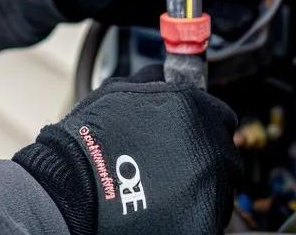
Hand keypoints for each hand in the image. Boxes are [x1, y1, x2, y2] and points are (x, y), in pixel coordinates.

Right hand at [12, 65, 239, 234]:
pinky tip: (167, 207)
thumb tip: (166, 75)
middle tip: (172, 167)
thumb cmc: (89, 140)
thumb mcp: (119, 90)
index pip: (223, 119)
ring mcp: (209, 188)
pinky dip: (194, 214)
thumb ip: (153, 80)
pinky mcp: (203, 221)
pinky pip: (210, 217)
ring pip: (222, 189)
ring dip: (201, 187)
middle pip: (225, 156)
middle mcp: (209, 147)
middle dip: (204, 159)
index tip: (190, 139)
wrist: (71, 185)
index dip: (205, 128)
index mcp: (193, 110)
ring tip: (165, 189)